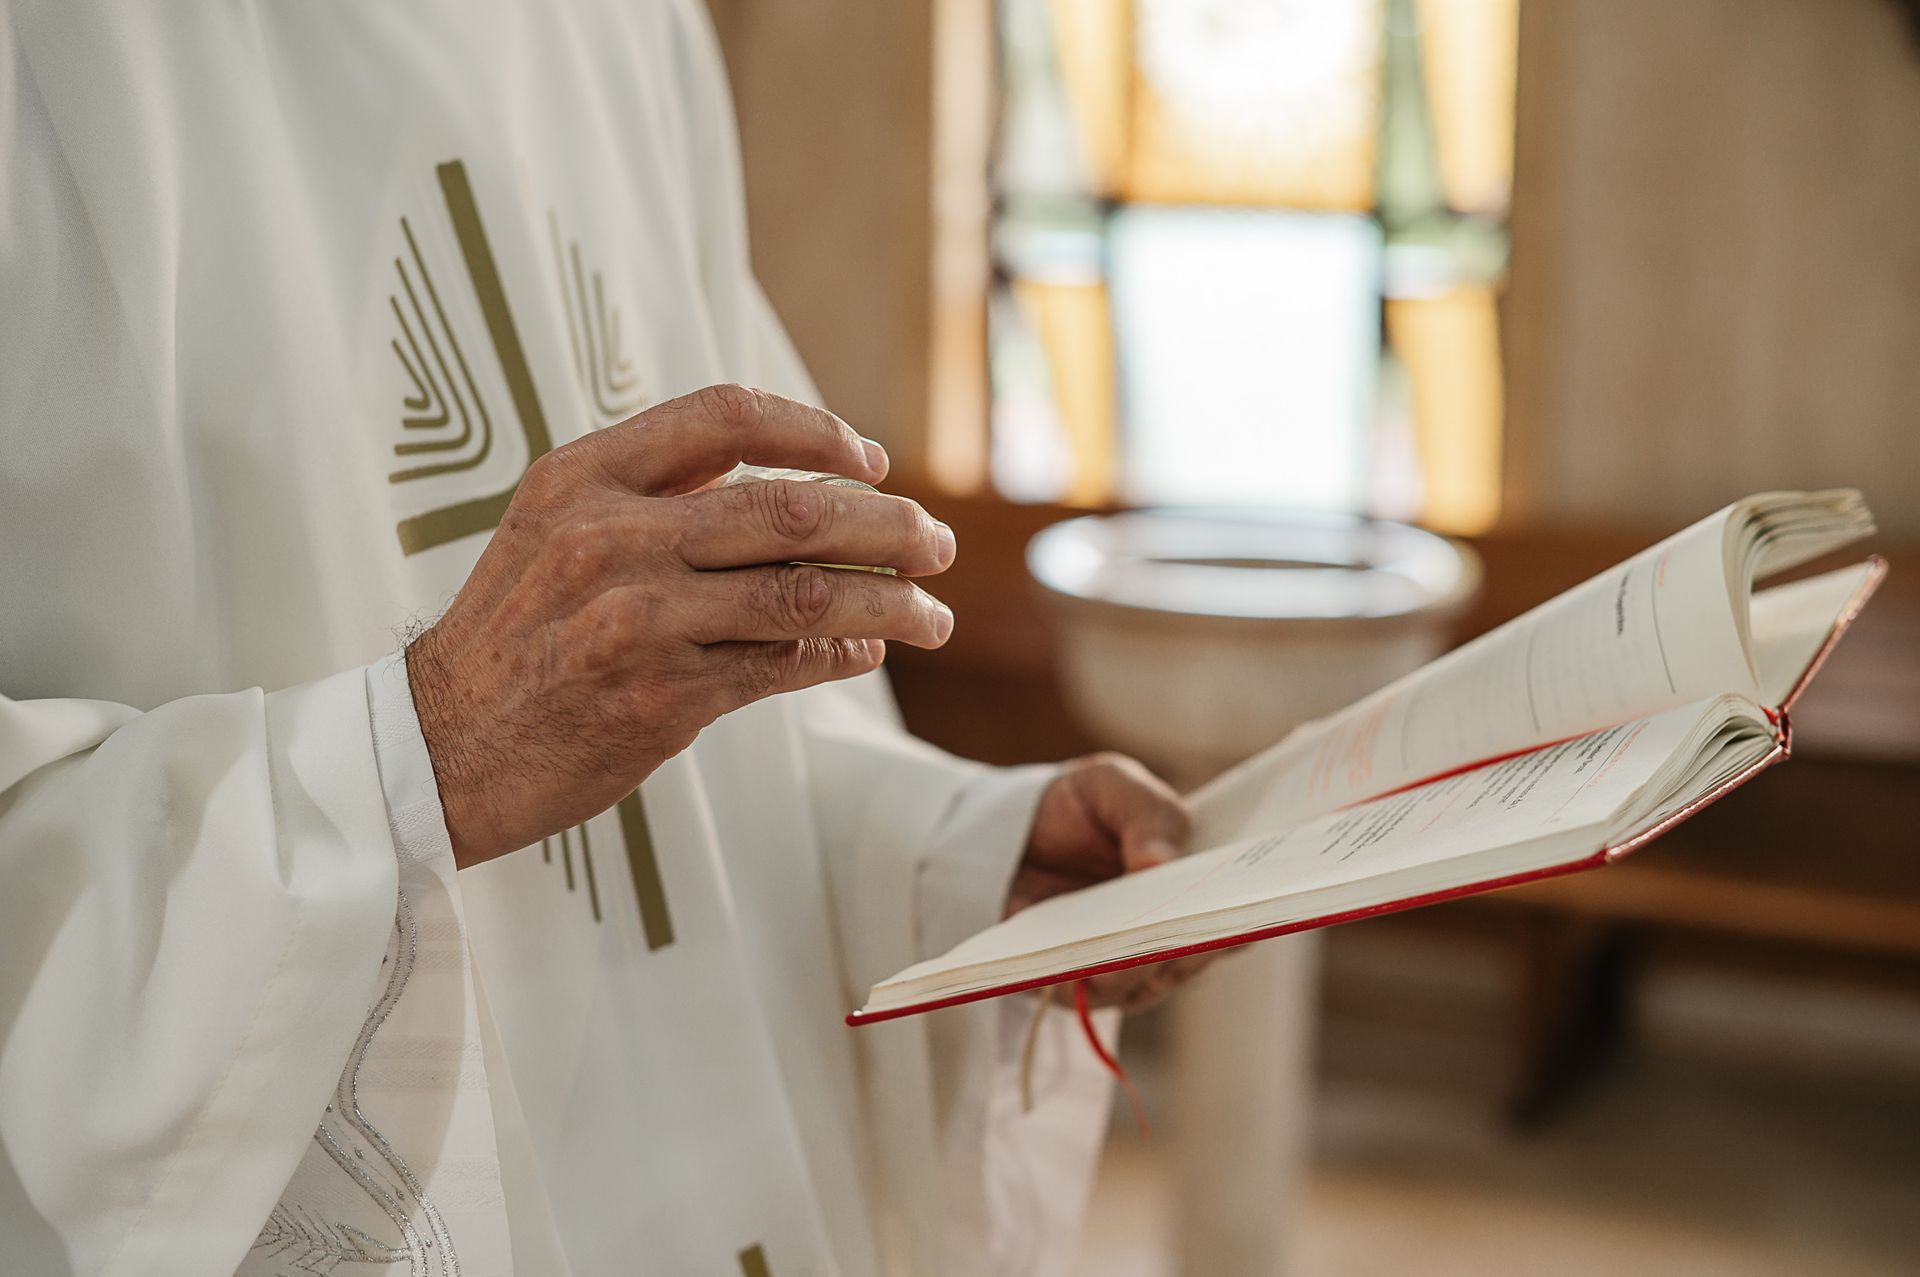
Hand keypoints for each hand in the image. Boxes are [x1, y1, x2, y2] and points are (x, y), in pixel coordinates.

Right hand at [407, 384, 957, 868]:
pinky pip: (783, 666)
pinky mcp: (661, 698)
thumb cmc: (512, 638)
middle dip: (889, 525)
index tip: (871, 462)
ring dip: (890, 602)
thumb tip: (789, 479)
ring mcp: (636, 619)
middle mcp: (610, 537)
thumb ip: (656, 493)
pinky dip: (840, 656)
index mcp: (583, 477)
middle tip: (938, 545)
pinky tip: (866, 653)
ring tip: (933, 615)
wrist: (438, 750)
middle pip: (794, 507)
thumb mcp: (552, 531)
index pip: (727, 417)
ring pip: (807, 593)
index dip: (817, 431)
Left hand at [1008, 753, 1215, 1012]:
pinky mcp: (1071, 980)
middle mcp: (1167, 937)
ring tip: (1114, 950)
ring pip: (1142, 986)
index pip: (1238, 919)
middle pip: (1193, 960)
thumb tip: (1160, 862)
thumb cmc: (1079, 805)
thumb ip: (1146, 814)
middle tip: (1165, 930)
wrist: (1009, 828)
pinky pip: (1083, 997)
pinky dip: (1080, 985)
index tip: (1232, 911)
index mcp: (1197, 889)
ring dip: (1130, 971)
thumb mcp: (1114, 785)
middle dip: (1181, 948)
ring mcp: (1123, 965)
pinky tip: (1070, 968)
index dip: (1242, 919)